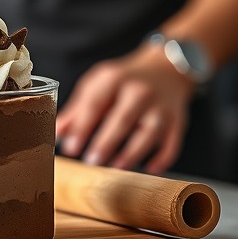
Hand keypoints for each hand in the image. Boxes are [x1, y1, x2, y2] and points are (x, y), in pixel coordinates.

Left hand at [55, 43, 195, 173]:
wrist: (164, 69)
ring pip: (149, 133)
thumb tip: (58, 132)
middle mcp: (140, 91)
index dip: (82, 127)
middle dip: (105, 142)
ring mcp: (162, 106)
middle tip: (90, 160)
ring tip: (114, 166)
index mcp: (114, 78)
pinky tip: (149, 169)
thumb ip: (78, 109)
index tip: (70, 147)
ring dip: (131, 153)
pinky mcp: (179, 120)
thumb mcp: (98, 85)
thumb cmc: (124, 80)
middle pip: (122, 120)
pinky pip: (172, 143)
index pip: (95, 104)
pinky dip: (162, 159)